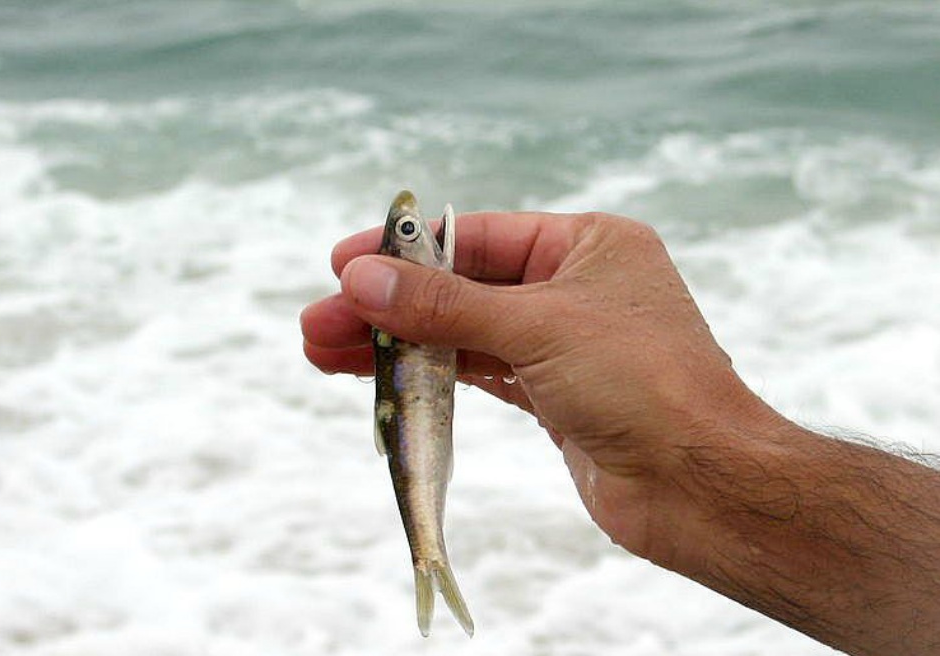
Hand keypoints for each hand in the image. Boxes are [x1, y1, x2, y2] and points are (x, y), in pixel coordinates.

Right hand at [301, 211, 776, 563]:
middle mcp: (574, 288)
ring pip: (462, 334)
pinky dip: (430, 375)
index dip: (408, 250)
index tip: (343, 262)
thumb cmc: (639, 382)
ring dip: (399, 343)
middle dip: (390, 306)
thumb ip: (446, 304)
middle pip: (461, 288)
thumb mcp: (536, 326)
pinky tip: (382, 378)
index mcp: (588, 246)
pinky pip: (477, 374)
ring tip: (324, 351)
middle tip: (319, 321)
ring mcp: (561, 345)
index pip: (479, 236)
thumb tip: (361, 278)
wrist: (699, 485)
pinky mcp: (550, 396)